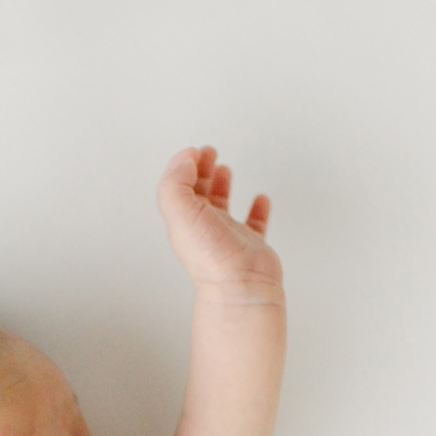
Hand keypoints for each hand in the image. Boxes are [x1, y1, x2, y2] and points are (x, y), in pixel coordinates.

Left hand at [157, 146, 280, 288]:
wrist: (240, 285)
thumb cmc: (211, 256)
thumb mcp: (179, 211)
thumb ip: (176, 182)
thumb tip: (185, 160)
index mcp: (184, 218)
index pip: (178, 186)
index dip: (183, 165)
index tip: (193, 150)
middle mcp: (203, 226)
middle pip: (197, 192)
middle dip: (201, 169)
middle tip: (207, 151)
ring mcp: (228, 235)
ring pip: (222, 205)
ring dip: (222, 184)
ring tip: (225, 168)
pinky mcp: (252, 244)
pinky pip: (255, 222)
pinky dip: (257, 209)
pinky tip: (260, 198)